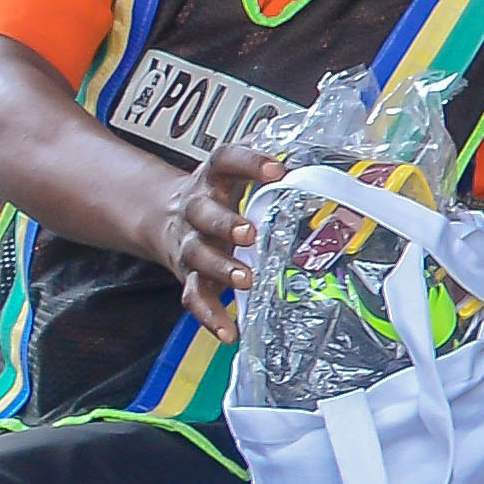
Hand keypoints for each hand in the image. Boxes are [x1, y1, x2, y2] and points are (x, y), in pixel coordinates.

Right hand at [161, 142, 273, 336]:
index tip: (276, 170)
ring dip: (221, 268)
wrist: (163, 216)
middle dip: (225, 224)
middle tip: (250, 233)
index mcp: (213, 178)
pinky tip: (228, 331)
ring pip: (198, 256)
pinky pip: (194, 297)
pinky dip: (210, 315)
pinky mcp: (187, 275)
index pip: (226, 160)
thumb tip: (320, 152)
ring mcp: (190, 244)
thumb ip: (270, 161)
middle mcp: (197, 209)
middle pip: (204, 214)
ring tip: (245, 280)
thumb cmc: (217, 194)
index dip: (249, 163)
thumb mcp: (235, 172)